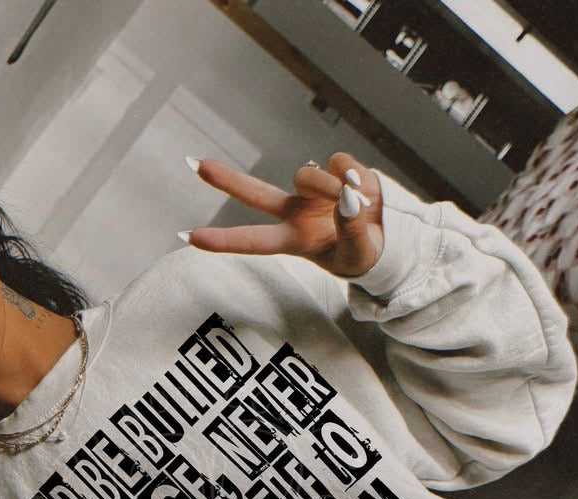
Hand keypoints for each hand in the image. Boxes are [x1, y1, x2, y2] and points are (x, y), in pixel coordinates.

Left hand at [184, 152, 383, 277]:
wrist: (389, 240)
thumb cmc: (363, 255)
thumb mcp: (357, 253)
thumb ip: (352, 228)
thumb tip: (346, 196)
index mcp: (294, 240)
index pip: (253, 240)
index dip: (222, 240)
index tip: (188, 237)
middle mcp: (296, 212)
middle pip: (256, 193)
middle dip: (227, 179)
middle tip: (195, 164)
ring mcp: (314, 190)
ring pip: (309, 174)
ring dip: (330, 186)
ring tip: (356, 204)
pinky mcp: (336, 171)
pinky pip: (341, 163)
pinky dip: (357, 178)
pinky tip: (365, 193)